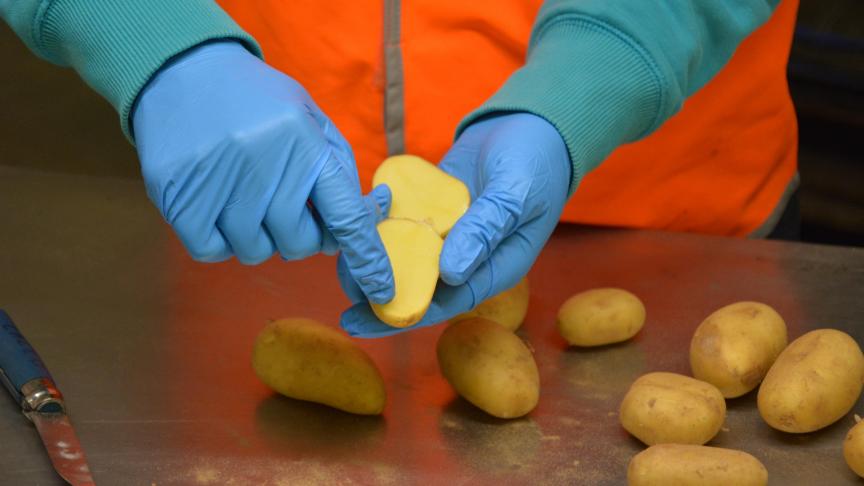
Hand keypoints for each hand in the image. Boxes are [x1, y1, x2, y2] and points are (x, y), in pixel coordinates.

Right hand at [132, 41, 392, 302]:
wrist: (184, 68)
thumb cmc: (258, 101)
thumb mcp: (309, 119)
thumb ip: (337, 170)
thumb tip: (363, 222)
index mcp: (306, 145)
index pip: (345, 217)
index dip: (366, 259)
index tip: (380, 291)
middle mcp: (265, 165)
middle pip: (298, 245)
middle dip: (299, 234)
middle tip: (283, 204)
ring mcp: (217, 182)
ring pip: (254, 252)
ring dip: (256, 235)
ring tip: (244, 193)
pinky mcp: (177, 195)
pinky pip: (211, 252)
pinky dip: (218, 239)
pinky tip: (216, 204)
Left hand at [339, 113, 570, 335]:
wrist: (532, 124)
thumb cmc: (538, 163)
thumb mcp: (517, 194)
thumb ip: (485, 230)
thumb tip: (450, 273)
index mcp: (492, 268)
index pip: (445, 303)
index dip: (404, 315)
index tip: (364, 322)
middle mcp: (466, 257)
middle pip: (419, 284)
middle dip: (380, 290)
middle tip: (344, 290)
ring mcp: (447, 232)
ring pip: (406, 254)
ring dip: (376, 256)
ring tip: (341, 255)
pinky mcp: (432, 208)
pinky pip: (404, 221)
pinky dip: (381, 220)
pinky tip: (358, 216)